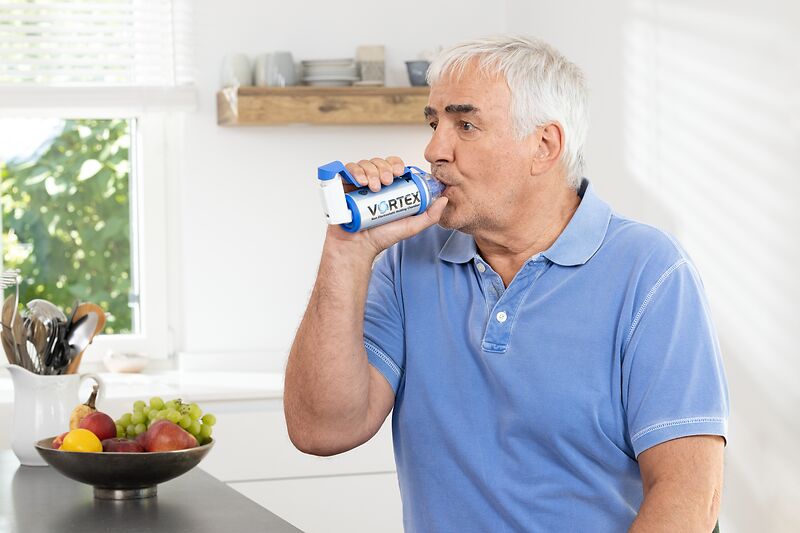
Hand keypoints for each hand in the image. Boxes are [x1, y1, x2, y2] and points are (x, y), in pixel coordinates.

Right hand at [325, 156, 448, 258]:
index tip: (400, 173)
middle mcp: (373, 183)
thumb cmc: (380, 237)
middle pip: (379, 163)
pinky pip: (347, 170)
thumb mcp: (410, 226)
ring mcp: (357, 184)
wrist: (357, 247)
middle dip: (385, 168)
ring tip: (375, 187)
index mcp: (389, 189)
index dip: (396, 165)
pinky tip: (361, 183)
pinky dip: (355, 171)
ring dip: (372, 171)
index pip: (393, 167)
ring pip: (365, 164)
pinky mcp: (343, 186)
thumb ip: (429, 216)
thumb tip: (444, 199)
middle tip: (387, 182)